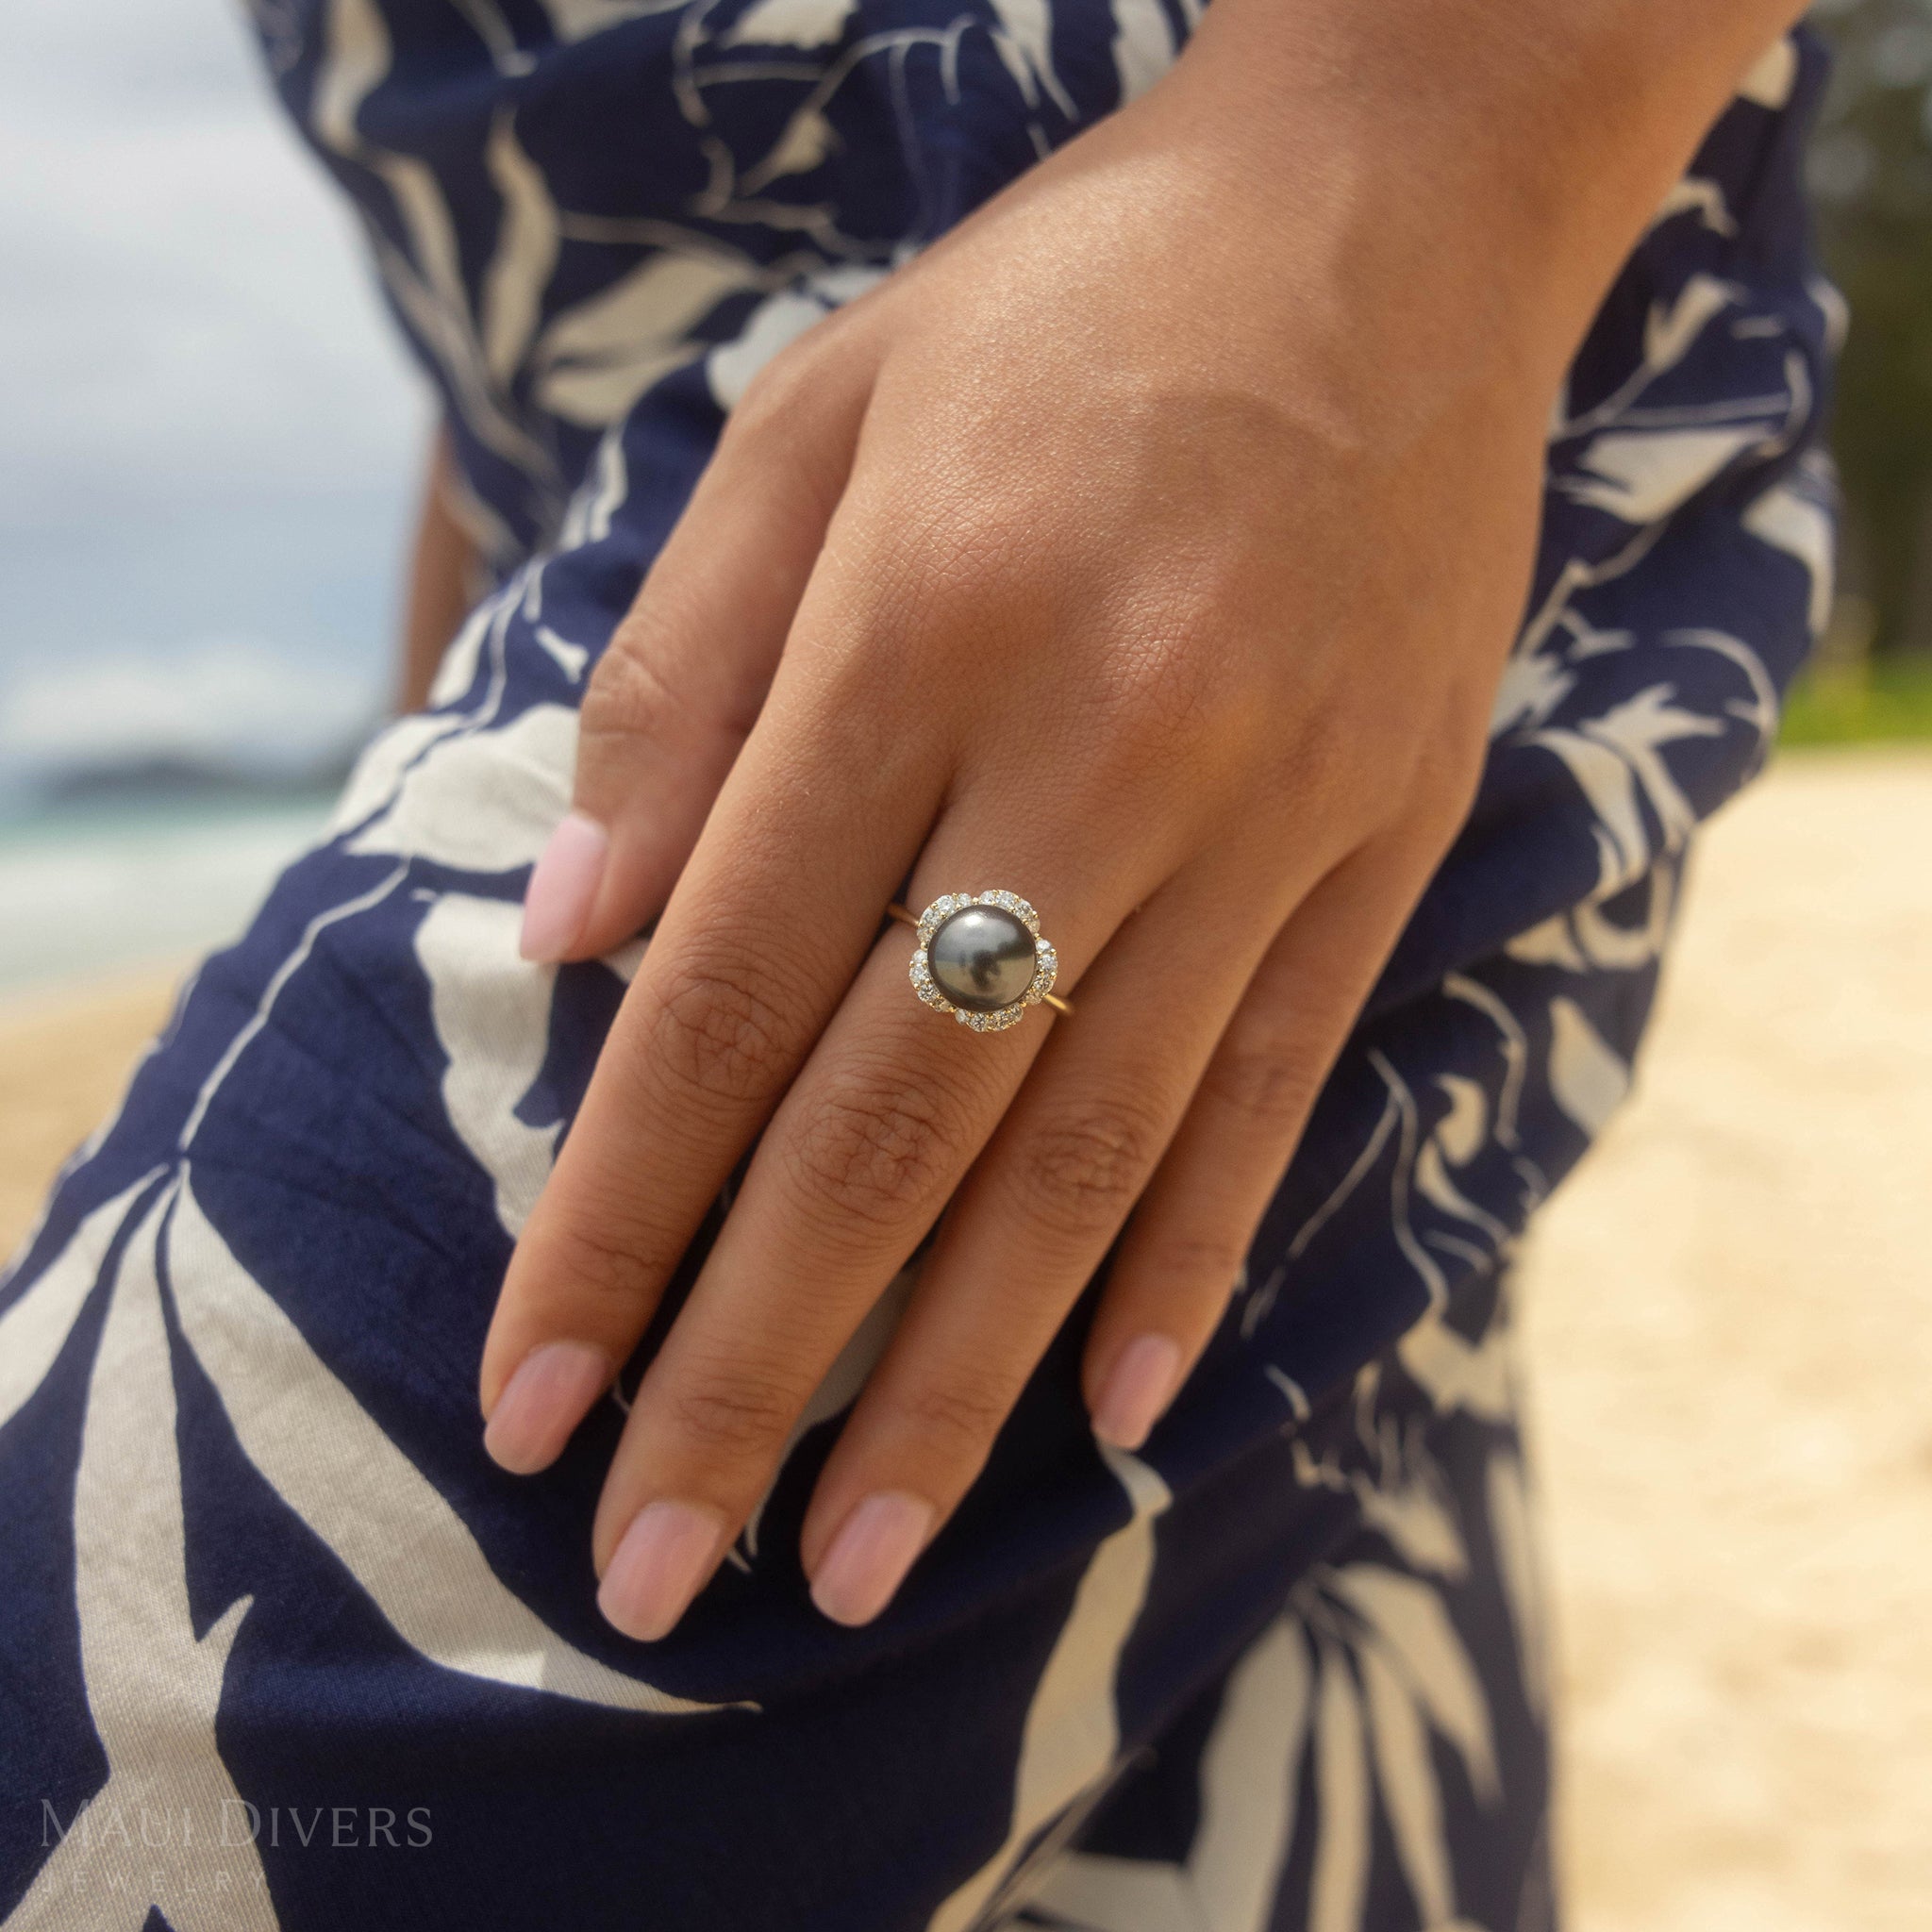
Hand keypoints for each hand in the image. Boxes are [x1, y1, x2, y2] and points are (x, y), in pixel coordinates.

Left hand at [477, 1, 1798, 1639]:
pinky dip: (1185, 1262)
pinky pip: (1272, 1090)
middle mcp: (1100, 745)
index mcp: (927, 625)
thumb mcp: (816, 420)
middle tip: (655, 1566)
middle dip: (754, 1362)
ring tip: (849, 1560)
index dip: (618, 1209)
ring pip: (1082, 1153)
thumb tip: (579, 937)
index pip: (734, 990)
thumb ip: (685, 681)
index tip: (530, 1391)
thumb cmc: (1061, 309)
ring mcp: (1266, 814)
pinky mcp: (1380, 846)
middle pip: (896, 1121)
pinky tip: (1108, 1416)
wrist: (1383, 218)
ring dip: (955, 1381)